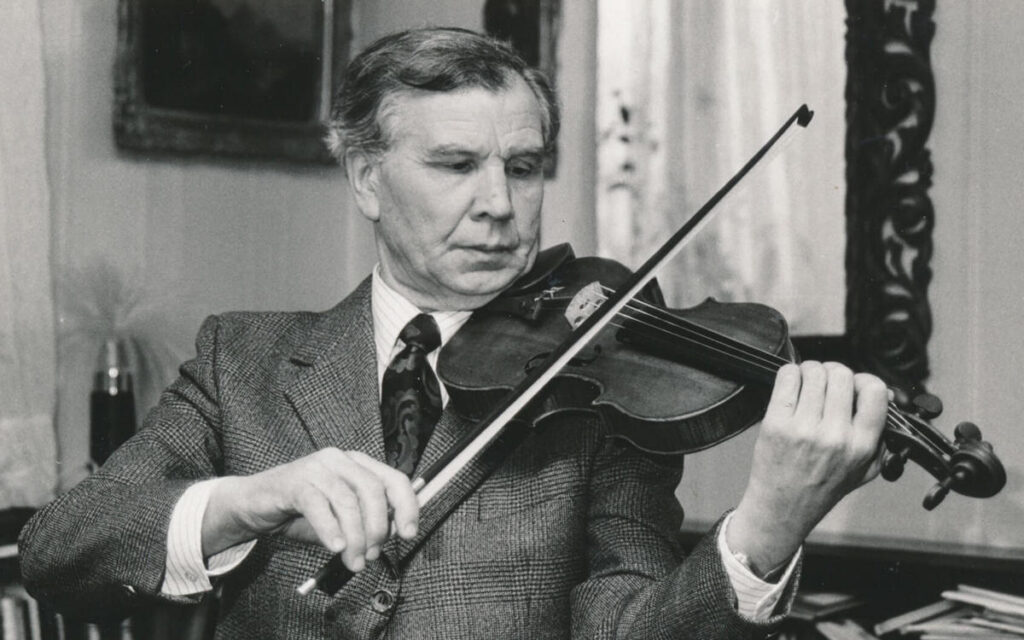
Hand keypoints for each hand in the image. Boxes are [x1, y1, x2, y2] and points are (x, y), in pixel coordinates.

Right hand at [202, 449, 418, 572]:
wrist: (254, 504)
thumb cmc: (300, 512)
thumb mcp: (340, 518)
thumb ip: (365, 522)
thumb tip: (391, 536)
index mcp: (358, 464)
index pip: (395, 479)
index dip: (407, 507)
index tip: (408, 534)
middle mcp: (340, 460)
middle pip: (373, 490)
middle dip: (377, 528)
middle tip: (371, 555)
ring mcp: (317, 468)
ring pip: (347, 501)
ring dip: (355, 537)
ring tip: (353, 560)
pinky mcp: (294, 482)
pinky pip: (319, 505)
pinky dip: (331, 529)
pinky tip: (335, 546)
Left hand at [727, 361, 887, 575]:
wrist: (783, 508)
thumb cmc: (821, 488)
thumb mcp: (865, 470)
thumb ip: (881, 435)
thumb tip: (888, 397)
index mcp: (861, 446)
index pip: (875, 391)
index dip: (864, 381)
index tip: (854, 386)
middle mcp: (835, 436)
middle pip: (841, 374)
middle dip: (834, 373)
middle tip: (826, 385)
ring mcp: (804, 428)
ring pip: (814, 372)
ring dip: (811, 372)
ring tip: (807, 386)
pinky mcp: (776, 423)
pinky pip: (787, 377)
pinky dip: (790, 374)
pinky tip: (792, 386)